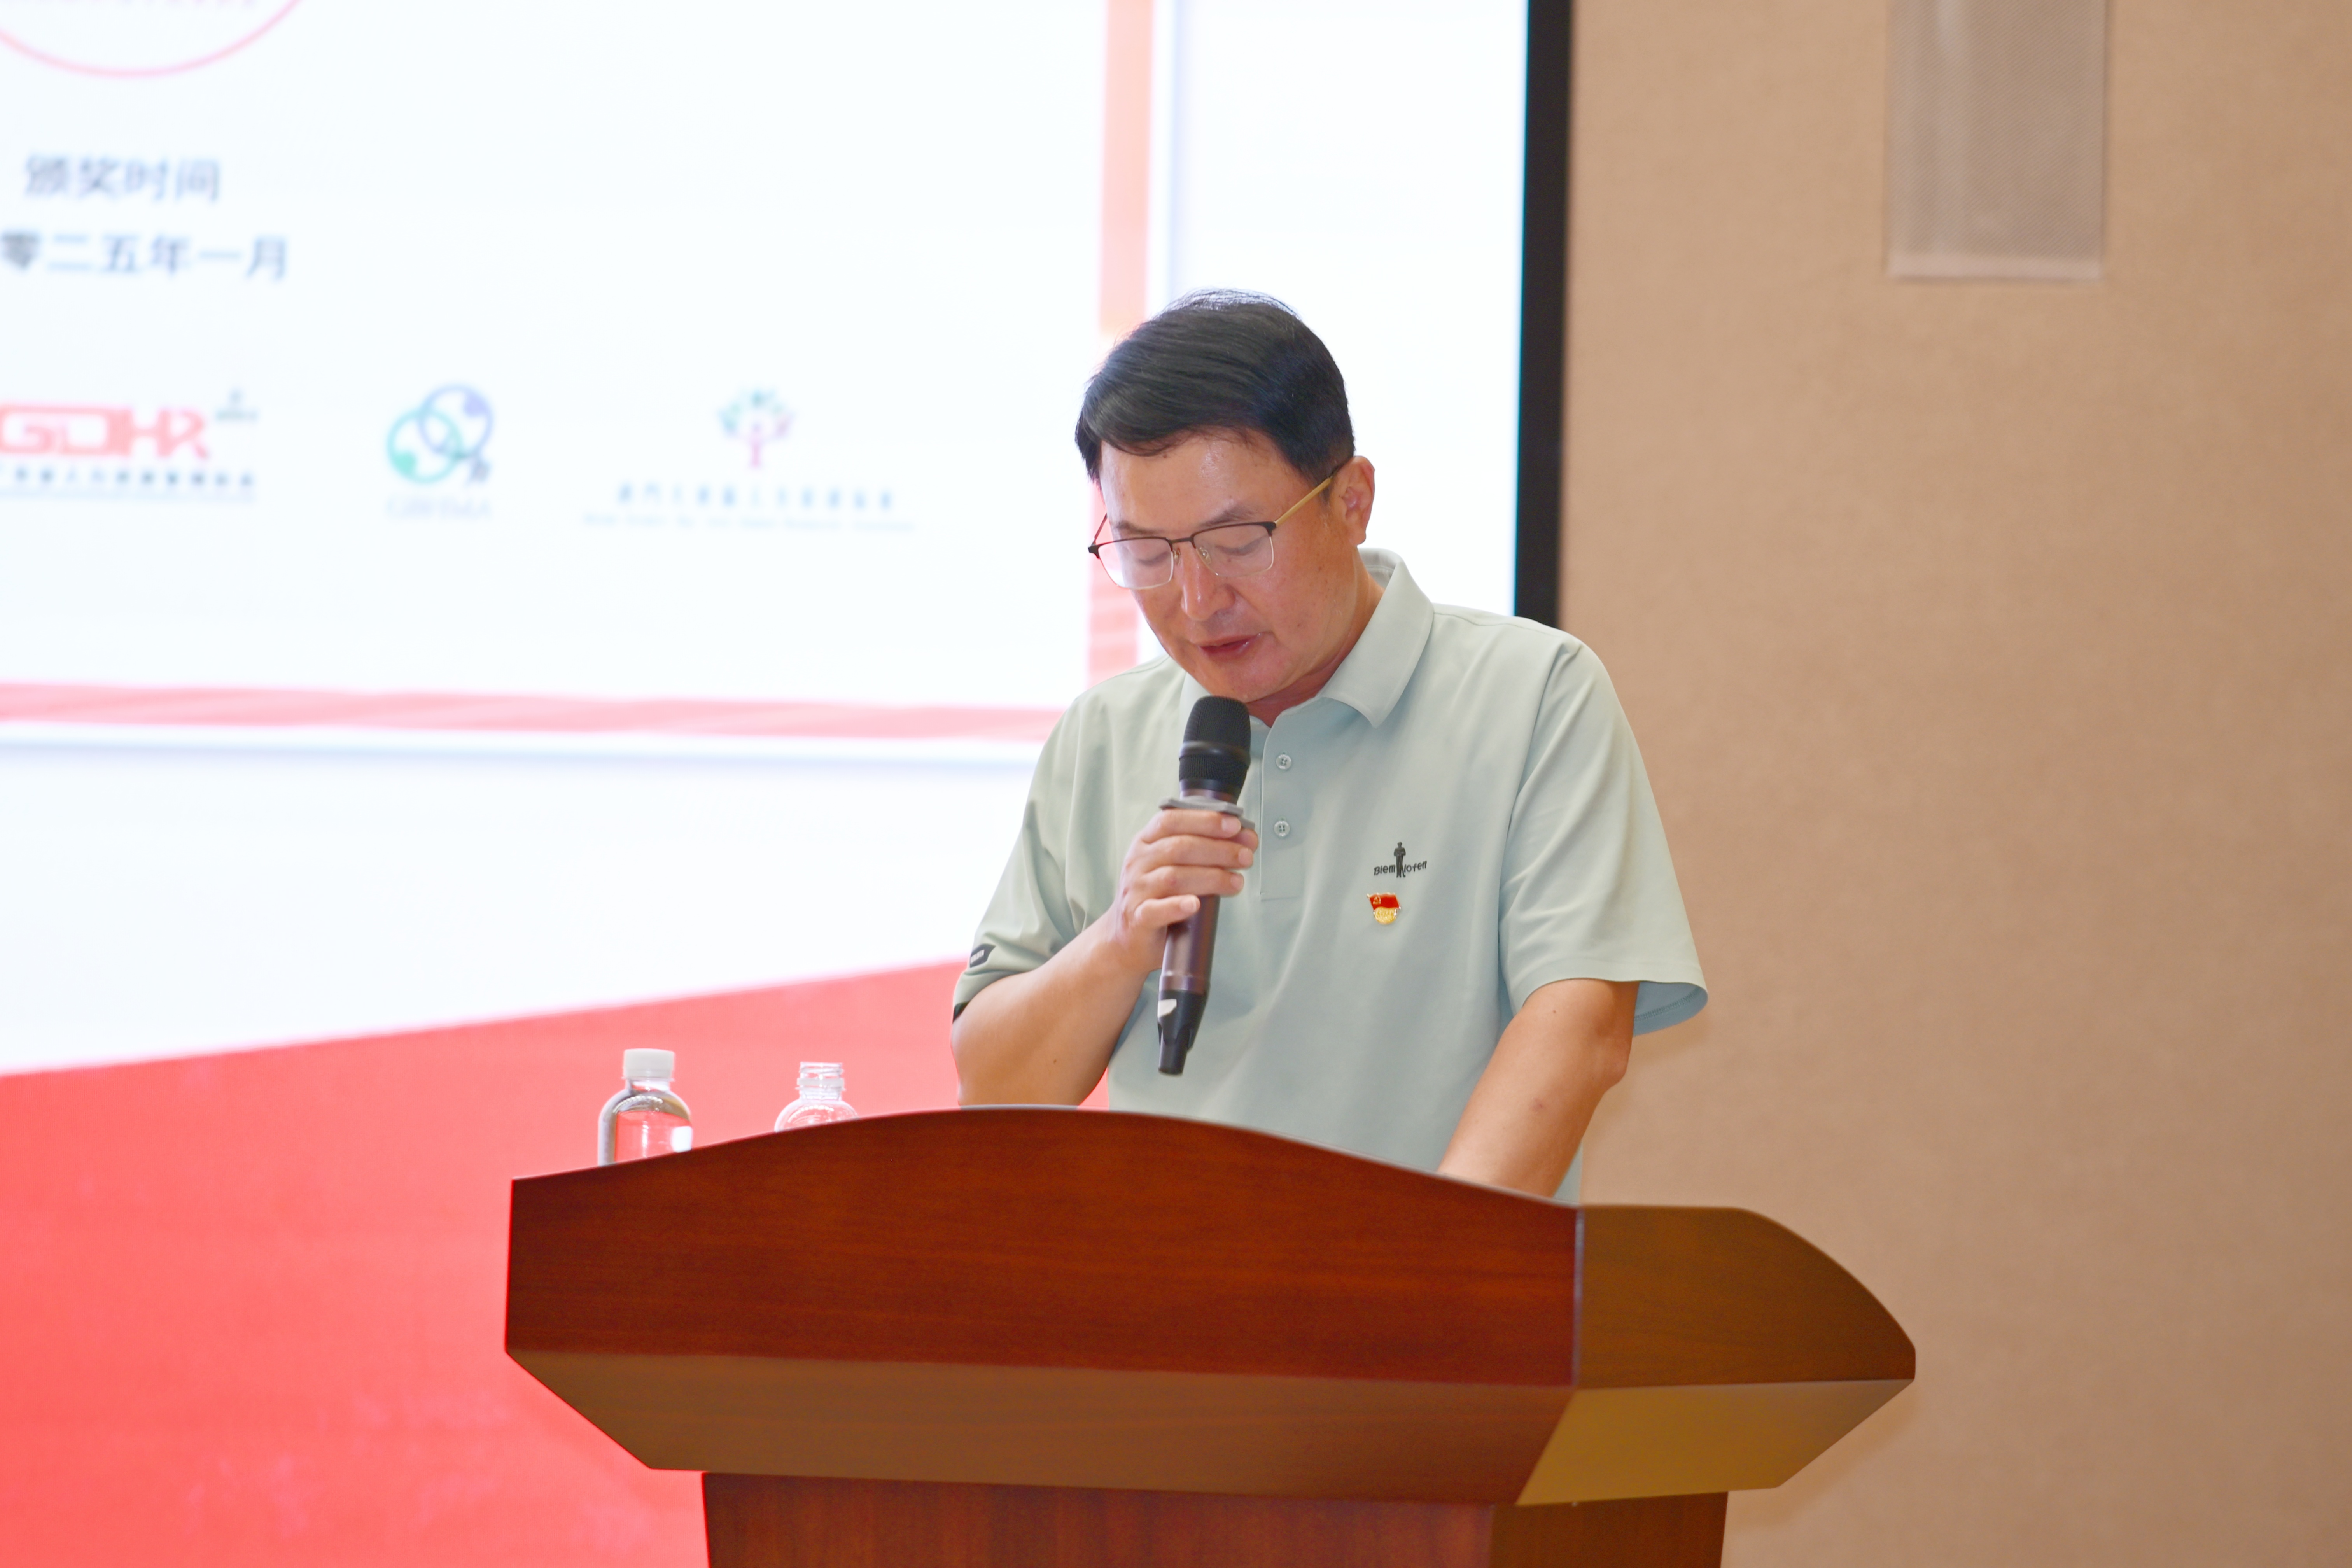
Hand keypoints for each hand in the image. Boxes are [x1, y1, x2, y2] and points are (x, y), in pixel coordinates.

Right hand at [1095, 809, 1257, 974]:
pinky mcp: (1137, 918)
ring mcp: (1136, 890)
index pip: (1172, 820)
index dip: (1205, 820)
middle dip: (1218, 849)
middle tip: (1245, 856)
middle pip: (1179, 847)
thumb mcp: (1170, 864)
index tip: (1234, 826)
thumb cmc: (1156, 896)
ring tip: (1236, 882)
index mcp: (1145, 842)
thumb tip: (1242, 838)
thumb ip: (1198, 849)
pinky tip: (1195, 904)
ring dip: (1211, 877)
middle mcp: (1138, 862)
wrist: (1128, 936)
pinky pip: (1156, 910)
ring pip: (1174, 877)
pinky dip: (1177, 906)